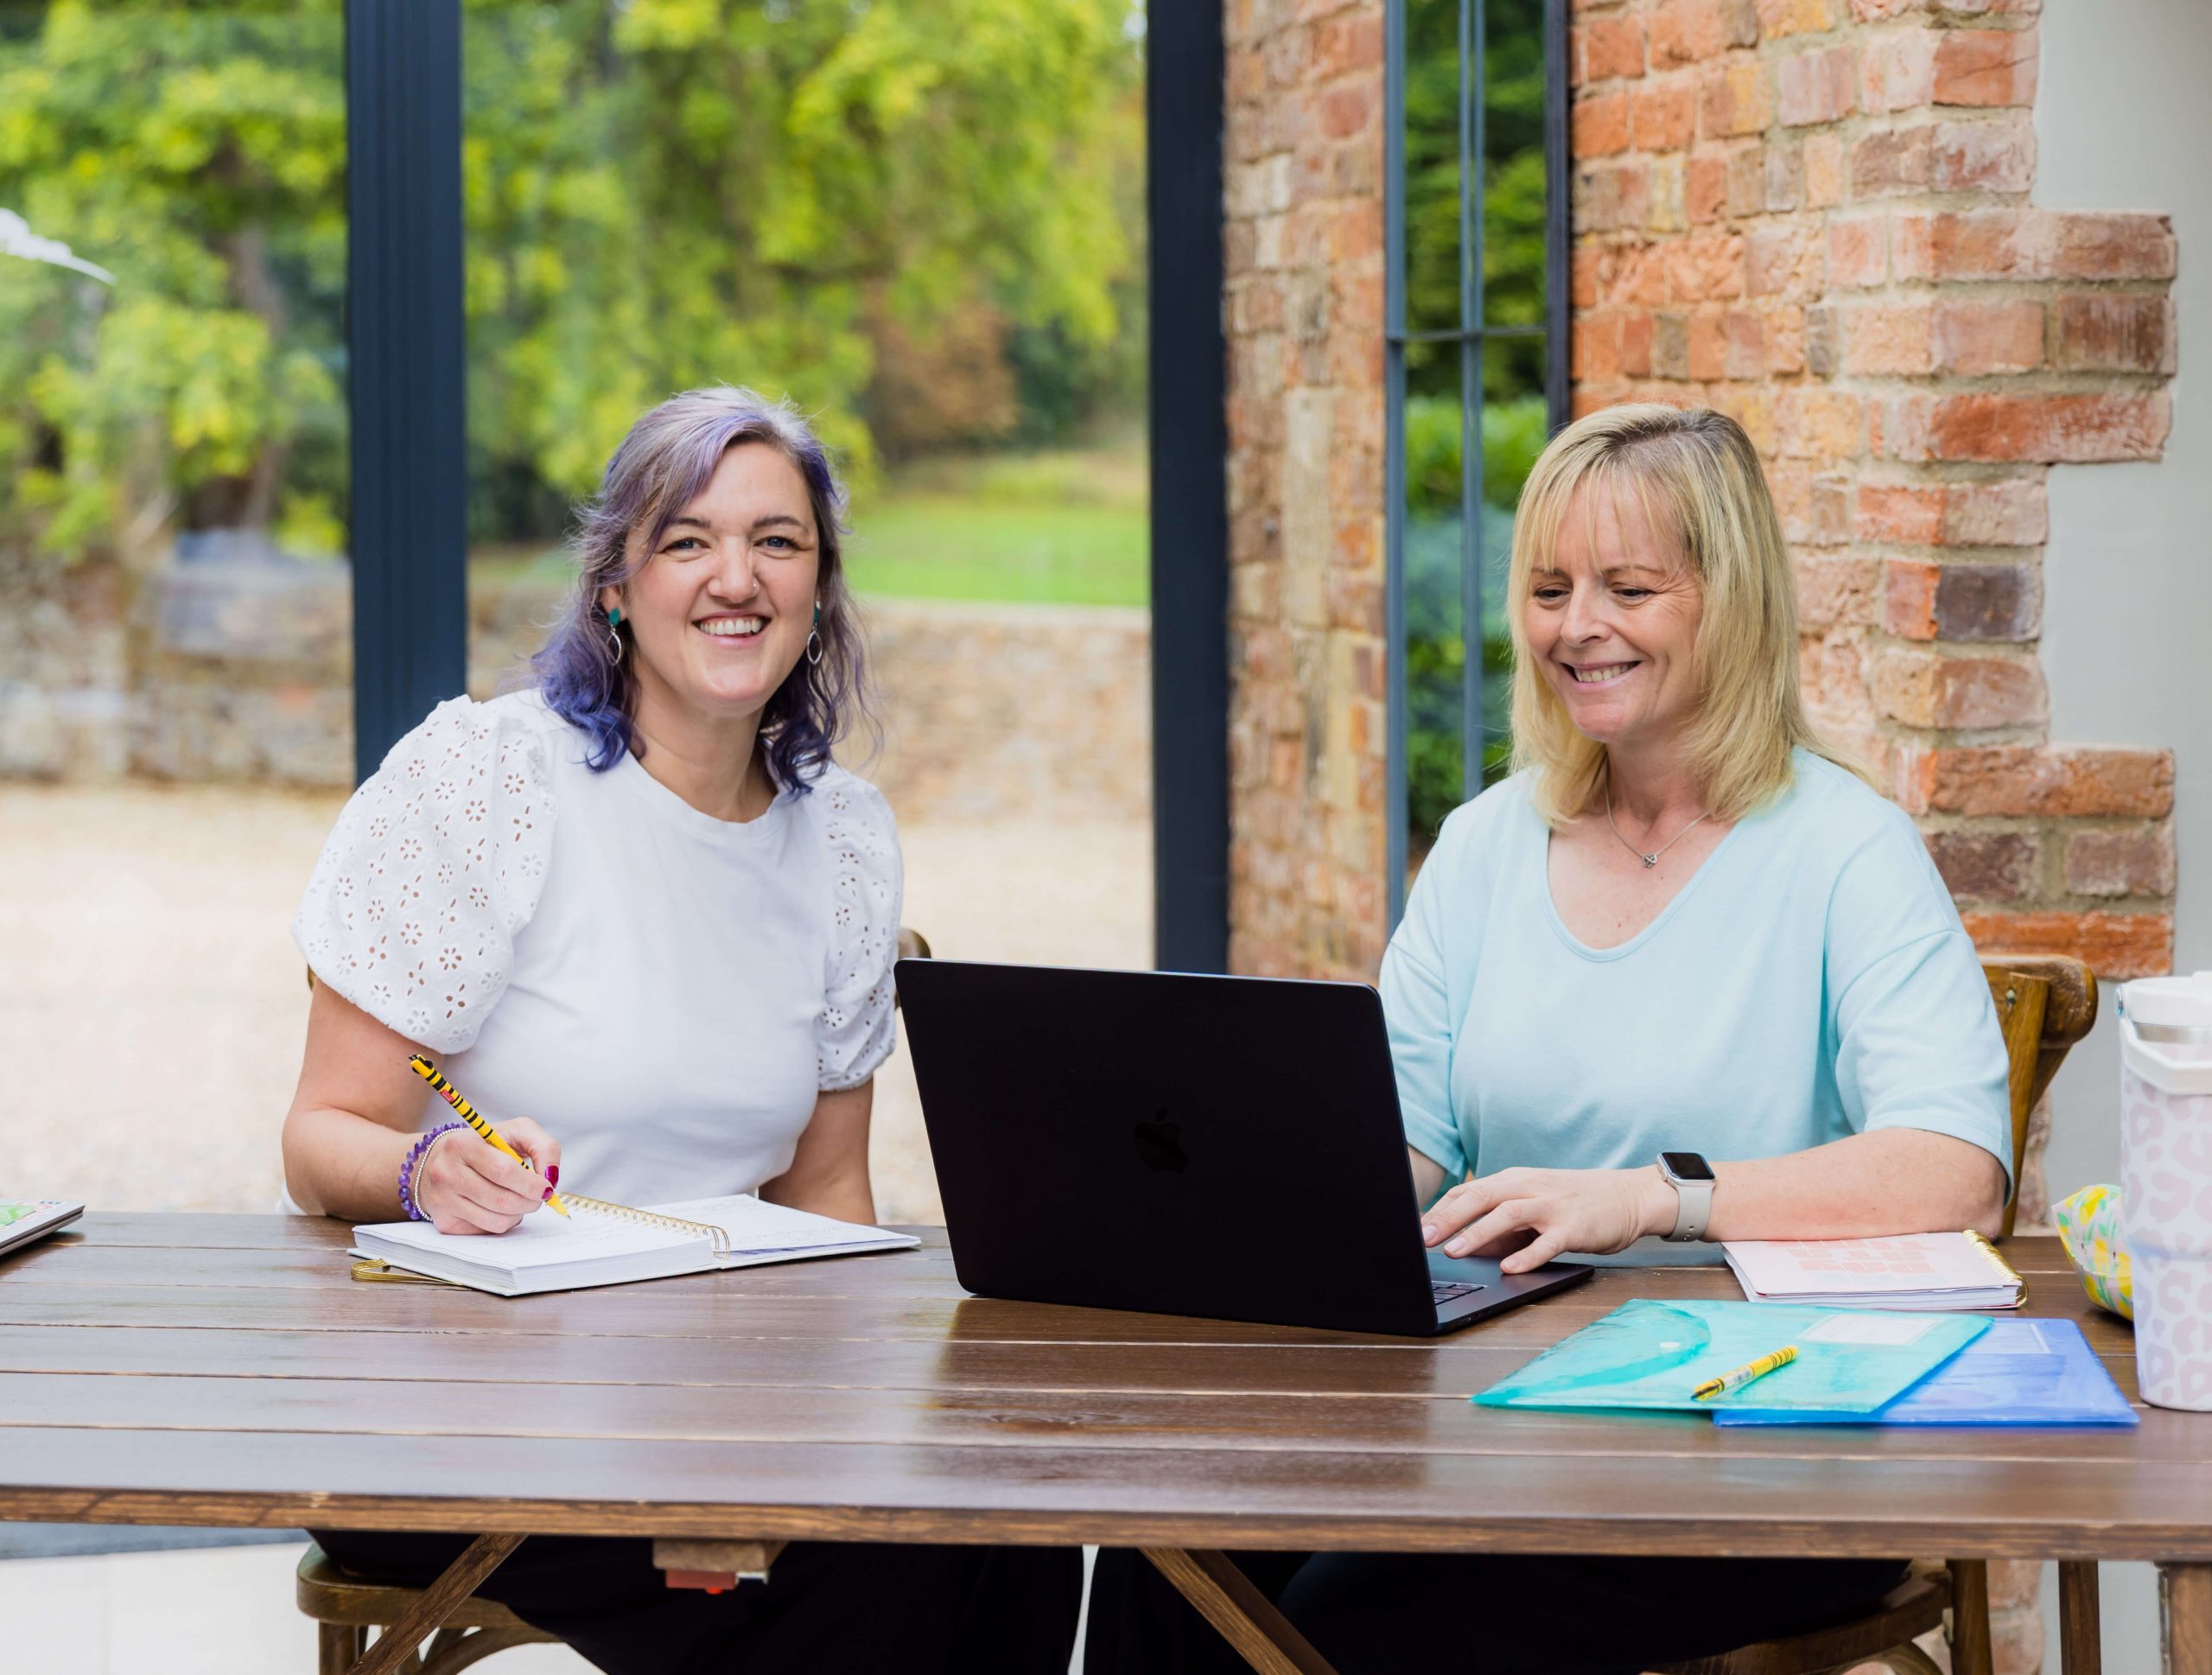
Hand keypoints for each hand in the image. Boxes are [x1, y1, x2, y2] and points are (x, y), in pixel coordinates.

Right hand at [415, 1118, 561, 1235]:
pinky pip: (486, 1230)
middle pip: (501, 1200)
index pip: (503, 1171)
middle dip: (530, 1201)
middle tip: (538, 1196)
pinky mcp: (444, 1221)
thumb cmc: (484, 1144)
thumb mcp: (516, 1131)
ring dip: (518, 1213)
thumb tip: (551, 1176)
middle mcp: (446, 1172)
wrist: (440, 1158)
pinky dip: (503, 1221)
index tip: (546, 1187)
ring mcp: (442, 1199)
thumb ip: (543, 1147)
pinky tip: (499, 1207)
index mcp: (463, 1144)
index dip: (531, 1183)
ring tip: (518, 1199)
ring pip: (496, 1220)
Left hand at [1421, 1165, 1674, 1273]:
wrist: (1626, 1197)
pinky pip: (1548, 1241)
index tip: (1414, 1229)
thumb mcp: (1530, 1208)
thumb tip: (1462, 1245)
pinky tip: (1509, 1268)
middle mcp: (1529, 1188)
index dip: (1439, 1210)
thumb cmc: (1571, 1204)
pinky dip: (1527, 1254)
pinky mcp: (1574, 1226)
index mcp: (1513, 1181)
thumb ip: (1497, 1226)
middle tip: (1423, 1238)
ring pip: (1509, 1215)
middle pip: (1481, 1197)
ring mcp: (1552, 1205)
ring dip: (1478, 1233)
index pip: (1467, 1192)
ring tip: (1455, 1251)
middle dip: (1448, 1218)